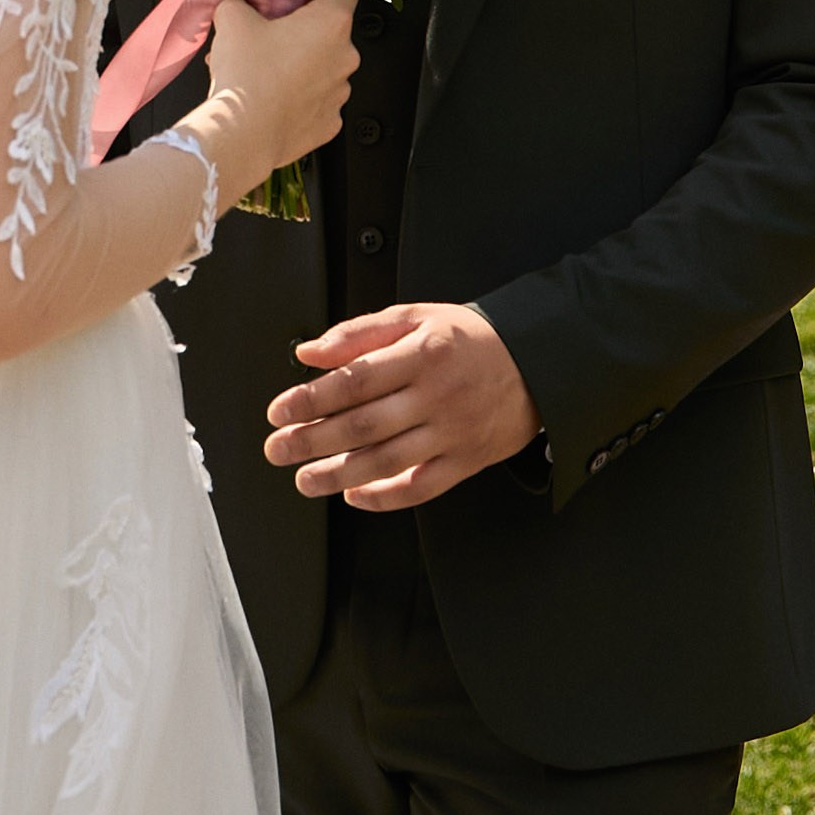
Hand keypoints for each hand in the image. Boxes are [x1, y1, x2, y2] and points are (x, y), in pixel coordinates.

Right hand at [189, 0, 359, 203]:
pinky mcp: (330, 122)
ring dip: (302, 64)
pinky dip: (300, 97)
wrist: (242, 134)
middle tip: (273, 33)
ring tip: (266, 70)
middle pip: (331, 30)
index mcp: (330, 22)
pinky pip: (318, 100)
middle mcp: (345, 56)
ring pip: (325, 67)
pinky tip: (274, 97)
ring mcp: (340, 92)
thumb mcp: (232, 20)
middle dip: (305, 29)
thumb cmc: (246, 75)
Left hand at [264, 302, 541, 509]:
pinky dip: (384, 497)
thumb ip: (358, 333)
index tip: (280, 411)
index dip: (311, 398)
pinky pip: (420, 488)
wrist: (537, 363)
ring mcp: (452, 433)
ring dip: (338, 474)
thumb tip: (309, 352)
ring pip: (387, 462)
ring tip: (304, 480)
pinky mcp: (466, 461)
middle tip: (278, 449)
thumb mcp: (416, 317)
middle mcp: (436, 396)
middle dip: (312, 441)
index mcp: (421, 354)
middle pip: (364, 424)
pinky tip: (354, 495)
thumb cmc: (469, 339)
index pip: (355, 379)